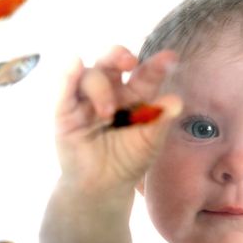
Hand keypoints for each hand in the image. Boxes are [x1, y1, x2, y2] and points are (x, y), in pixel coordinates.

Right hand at [54, 46, 181, 193]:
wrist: (102, 187)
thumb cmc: (129, 161)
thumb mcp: (149, 142)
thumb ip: (160, 120)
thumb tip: (177, 100)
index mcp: (135, 96)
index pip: (145, 75)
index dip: (157, 66)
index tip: (170, 58)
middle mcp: (112, 92)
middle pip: (112, 61)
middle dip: (119, 55)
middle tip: (130, 62)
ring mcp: (87, 100)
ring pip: (91, 74)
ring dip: (100, 88)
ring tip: (108, 113)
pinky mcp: (66, 111)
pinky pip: (65, 88)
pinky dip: (68, 74)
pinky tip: (75, 65)